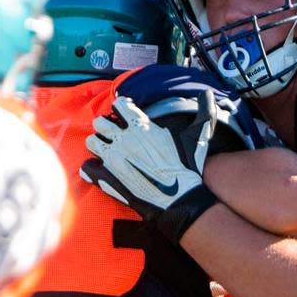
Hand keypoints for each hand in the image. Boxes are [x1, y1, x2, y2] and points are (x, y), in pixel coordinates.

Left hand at [82, 92, 220, 240]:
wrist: (179, 199)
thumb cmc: (187, 169)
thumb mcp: (197, 138)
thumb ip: (202, 113)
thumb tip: (209, 96)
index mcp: (141, 126)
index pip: (119, 104)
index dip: (123, 109)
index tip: (127, 116)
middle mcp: (123, 139)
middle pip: (100, 122)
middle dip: (106, 127)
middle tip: (115, 135)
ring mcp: (112, 158)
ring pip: (91, 142)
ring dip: (98, 145)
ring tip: (108, 152)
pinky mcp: (106, 178)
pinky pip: (87, 167)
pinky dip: (92, 169)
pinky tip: (101, 171)